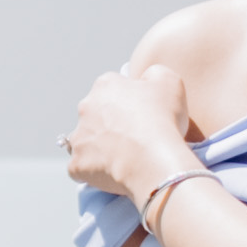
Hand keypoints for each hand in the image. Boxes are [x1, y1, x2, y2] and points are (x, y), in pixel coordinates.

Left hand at [64, 61, 199, 207]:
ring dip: (99, 147)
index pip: (113, 88)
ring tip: (123, 158)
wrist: (154, 160)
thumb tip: (145, 79)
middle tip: (133, 138)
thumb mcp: (169, 81)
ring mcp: (78, 138)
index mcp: (105, 86)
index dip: (129, 102)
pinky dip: (93, 171)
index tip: (143, 116)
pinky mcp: (77, 164)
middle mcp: (85, 108)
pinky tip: (112, 173)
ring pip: (85, 141)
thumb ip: (153, 74)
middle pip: (95, 114)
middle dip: (110, 124)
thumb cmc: (163, 120)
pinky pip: (81, 168)